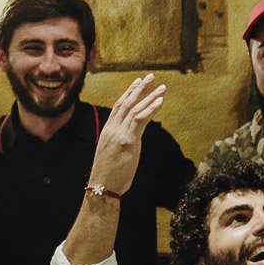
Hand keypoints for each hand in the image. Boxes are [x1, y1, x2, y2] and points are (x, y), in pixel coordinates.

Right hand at [88, 76, 165, 195]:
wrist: (101, 187)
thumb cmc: (108, 175)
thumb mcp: (113, 153)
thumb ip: (120, 142)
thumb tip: (128, 140)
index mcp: (108, 131)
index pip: (118, 106)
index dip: (129, 93)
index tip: (137, 83)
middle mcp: (112, 129)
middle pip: (126, 103)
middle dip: (140, 88)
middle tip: (151, 77)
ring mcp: (119, 134)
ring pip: (134, 109)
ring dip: (149, 96)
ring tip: (161, 87)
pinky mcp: (128, 141)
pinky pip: (140, 121)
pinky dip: (150, 109)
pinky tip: (160, 102)